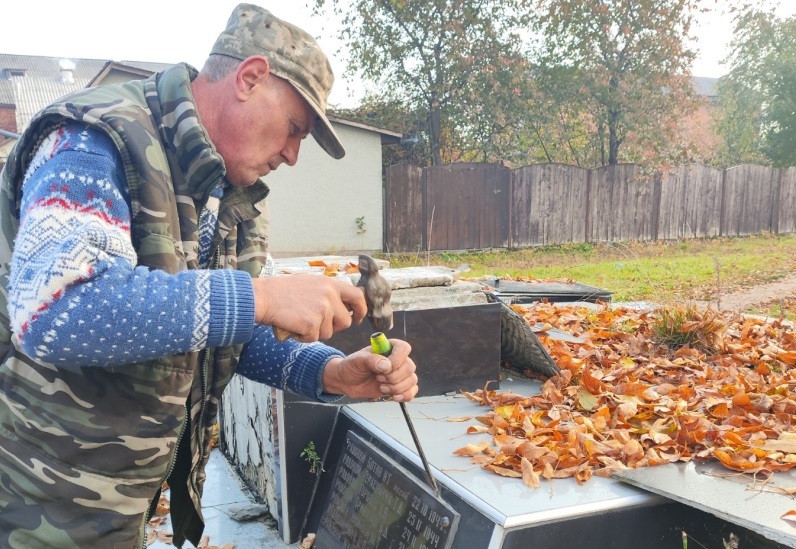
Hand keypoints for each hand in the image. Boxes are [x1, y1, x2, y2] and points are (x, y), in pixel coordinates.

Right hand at [252, 275, 366, 341]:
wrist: (263, 297)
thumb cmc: (283, 291)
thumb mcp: (310, 283)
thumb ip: (328, 292)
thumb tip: (343, 304)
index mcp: (330, 284)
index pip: (357, 297)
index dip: (361, 310)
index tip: (357, 318)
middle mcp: (329, 296)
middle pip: (345, 322)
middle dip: (333, 327)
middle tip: (316, 323)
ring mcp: (321, 310)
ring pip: (328, 333)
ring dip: (315, 332)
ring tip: (299, 320)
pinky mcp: (312, 324)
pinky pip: (313, 338)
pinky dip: (303, 337)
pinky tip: (293, 326)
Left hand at [322, 339, 417, 401]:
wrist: (346, 382)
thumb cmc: (351, 366)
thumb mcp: (357, 360)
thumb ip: (371, 360)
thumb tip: (386, 365)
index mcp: (389, 348)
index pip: (404, 348)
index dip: (398, 359)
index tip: (385, 368)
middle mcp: (398, 359)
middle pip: (410, 367)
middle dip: (394, 377)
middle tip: (378, 378)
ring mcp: (399, 374)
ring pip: (412, 380)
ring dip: (397, 388)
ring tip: (381, 387)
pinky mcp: (399, 387)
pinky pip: (412, 391)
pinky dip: (405, 396)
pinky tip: (392, 396)